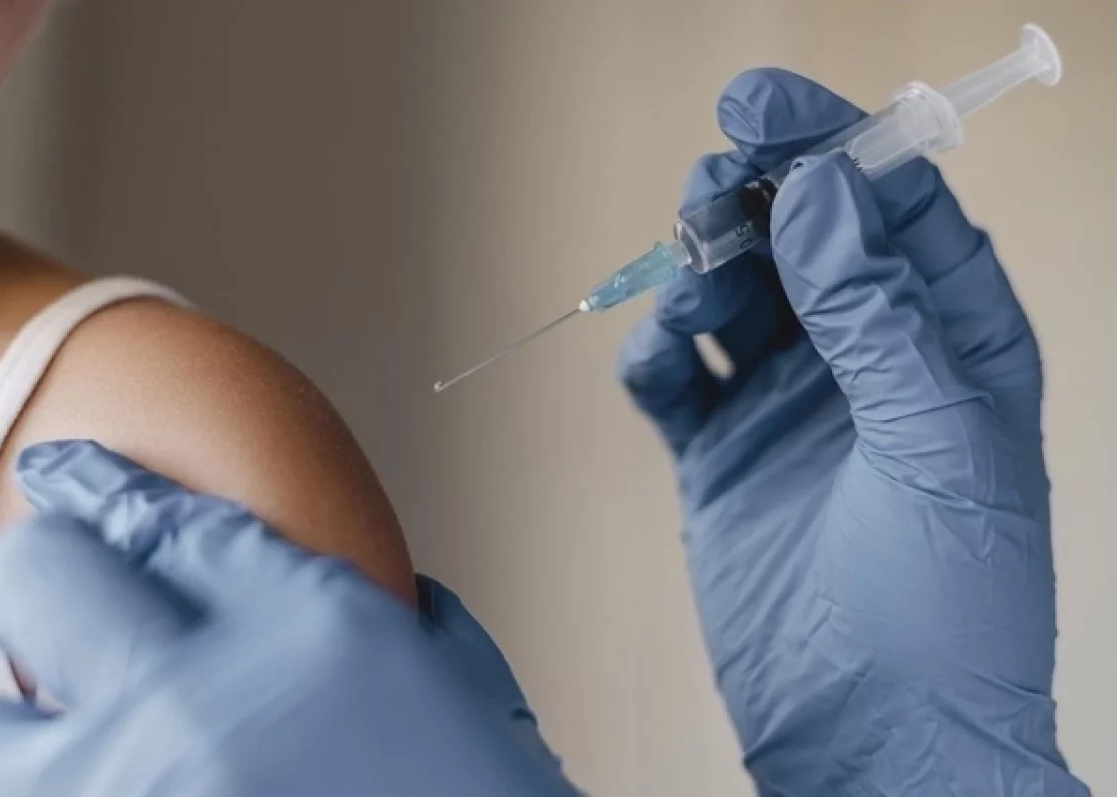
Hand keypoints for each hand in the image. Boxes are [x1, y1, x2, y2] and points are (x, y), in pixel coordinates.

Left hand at [0, 440, 575, 796]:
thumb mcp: (457, 684)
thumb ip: (385, 619)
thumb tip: (343, 589)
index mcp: (308, 631)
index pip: (159, 518)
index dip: (99, 488)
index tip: (69, 477)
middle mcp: (198, 707)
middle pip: (40, 579)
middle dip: (48, 575)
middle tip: (62, 595)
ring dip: (9, 725)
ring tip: (51, 727)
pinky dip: (36, 790)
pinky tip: (75, 781)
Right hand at [619, 69, 1088, 794]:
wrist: (874, 742)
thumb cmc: (947, 612)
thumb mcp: (937, 447)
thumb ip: (879, 316)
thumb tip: (824, 196)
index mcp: (949, 346)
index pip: (895, 212)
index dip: (835, 148)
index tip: (767, 109)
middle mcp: (866, 364)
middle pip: (802, 240)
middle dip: (755, 198)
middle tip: (712, 182)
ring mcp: (788, 409)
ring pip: (732, 297)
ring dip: (699, 266)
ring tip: (682, 265)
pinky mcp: (721, 458)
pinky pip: (675, 380)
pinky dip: (655, 355)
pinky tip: (654, 357)